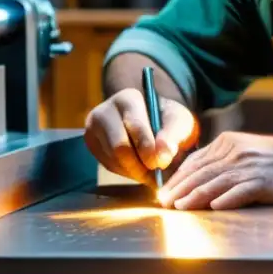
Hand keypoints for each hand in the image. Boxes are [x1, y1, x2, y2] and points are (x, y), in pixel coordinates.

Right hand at [84, 88, 199, 183]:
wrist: (154, 124)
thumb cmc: (169, 121)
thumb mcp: (180, 123)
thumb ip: (173, 136)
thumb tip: (161, 157)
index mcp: (127, 99)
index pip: (134, 126)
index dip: (147, 148)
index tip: (160, 164)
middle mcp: (104, 112)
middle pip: (118, 147)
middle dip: (140, 165)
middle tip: (156, 174)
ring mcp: (93, 129)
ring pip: (113, 160)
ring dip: (135, 171)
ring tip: (151, 171)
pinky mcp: (92, 145)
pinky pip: (109, 166)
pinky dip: (127, 172)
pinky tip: (139, 167)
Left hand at [157, 131, 272, 209]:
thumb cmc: (267, 157)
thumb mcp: (239, 148)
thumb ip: (216, 159)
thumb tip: (189, 175)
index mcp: (226, 143)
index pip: (195, 161)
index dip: (177, 178)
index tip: (164, 192)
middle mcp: (234, 153)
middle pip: (201, 173)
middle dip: (180, 189)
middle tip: (165, 203)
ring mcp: (248, 168)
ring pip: (216, 182)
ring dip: (196, 196)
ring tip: (181, 207)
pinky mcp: (262, 182)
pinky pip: (241, 191)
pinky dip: (227, 199)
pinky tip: (215, 206)